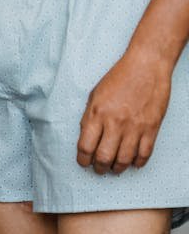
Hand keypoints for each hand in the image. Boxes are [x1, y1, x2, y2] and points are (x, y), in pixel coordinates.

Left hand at [77, 48, 172, 174]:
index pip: (85, 147)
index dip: (83, 160)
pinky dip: (137, 162)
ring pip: (123, 160)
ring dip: (117, 168)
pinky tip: (133, 162)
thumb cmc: (119, 78)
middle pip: (104, 157)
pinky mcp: (151, 127)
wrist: (146, 64)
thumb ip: (89, 118)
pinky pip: (144, 154)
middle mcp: (115, 122)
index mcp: (97, 114)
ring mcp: (134, 126)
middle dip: (99, 168)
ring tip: (115, 167)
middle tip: (100, 168)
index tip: (84, 162)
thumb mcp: (95, 95)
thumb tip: (86, 140)